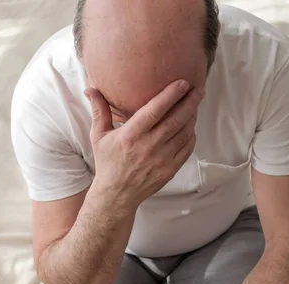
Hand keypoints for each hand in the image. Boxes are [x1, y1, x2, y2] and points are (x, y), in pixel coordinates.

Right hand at [85, 80, 202, 211]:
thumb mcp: (99, 136)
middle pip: (175, 120)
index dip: (170, 95)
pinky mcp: (170, 170)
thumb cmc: (107, 163)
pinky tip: (190, 126)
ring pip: (184, 133)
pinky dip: (191, 135)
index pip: (154, 111)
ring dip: (192, 116)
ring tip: (195, 103)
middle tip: (197, 89)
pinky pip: (187, 148)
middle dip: (189, 102)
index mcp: (130, 136)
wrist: (116, 195)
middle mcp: (148, 147)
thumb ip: (99, 111)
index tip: (182, 83)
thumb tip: (91, 89)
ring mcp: (161, 160)